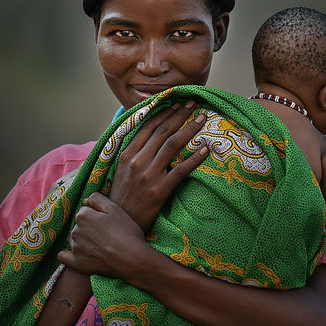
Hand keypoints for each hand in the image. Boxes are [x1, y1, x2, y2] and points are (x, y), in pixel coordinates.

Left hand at [58, 193, 147, 278]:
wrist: (132, 258)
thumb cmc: (126, 231)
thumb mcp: (115, 208)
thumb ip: (97, 199)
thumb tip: (85, 200)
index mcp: (83, 216)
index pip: (85, 210)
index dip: (96, 214)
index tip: (107, 220)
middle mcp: (75, 231)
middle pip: (78, 224)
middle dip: (89, 226)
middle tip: (105, 232)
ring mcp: (76, 248)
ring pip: (73, 238)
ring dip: (81, 238)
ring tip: (98, 243)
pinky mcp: (77, 263)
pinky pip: (63, 256)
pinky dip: (67, 253)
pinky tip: (76, 252)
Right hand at [109, 100, 207, 230]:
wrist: (120, 222)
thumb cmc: (123, 194)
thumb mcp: (122, 168)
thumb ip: (134, 150)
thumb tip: (150, 132)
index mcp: (127, 153)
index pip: (149, 126)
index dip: (165, 112)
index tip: (178, 103)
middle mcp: (137, 161)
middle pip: (162, 131)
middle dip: (180, 114)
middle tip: (193, 103)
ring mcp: (148, 175)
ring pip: (172, 145)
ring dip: (189, 129)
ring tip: (202, 119)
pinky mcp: (160, 190)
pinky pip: (180, 171)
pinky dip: (194, 159)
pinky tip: (205, 150)